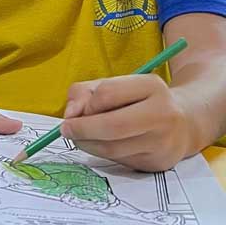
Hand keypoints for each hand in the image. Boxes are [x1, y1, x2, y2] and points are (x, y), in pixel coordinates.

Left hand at [60, 74, 191, 171]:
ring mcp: (164, 141)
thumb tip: (70, 115)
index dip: (85, 105)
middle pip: (112, 126)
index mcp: (151, 86)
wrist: (183, 123)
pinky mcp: (159, 162)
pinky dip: (103, 154)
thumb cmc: (137, 101)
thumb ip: (83, 93)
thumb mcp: (113, 85)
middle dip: (81, 129)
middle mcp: (163, 113)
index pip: (106, 94)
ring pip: (113, 148)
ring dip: (87, 144)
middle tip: (66, 130)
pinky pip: (120, 160)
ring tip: (80, 138)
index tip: (76, 111)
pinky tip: (102, 145)